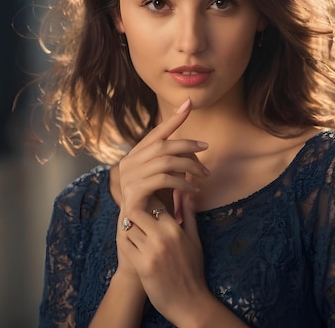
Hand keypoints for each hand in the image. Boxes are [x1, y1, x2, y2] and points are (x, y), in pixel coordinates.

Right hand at [117, 98, 209, 214]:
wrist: (142, 230)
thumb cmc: (156, 201)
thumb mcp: (166, 175)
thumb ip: (173, 158)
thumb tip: (192, 144)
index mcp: (135, 155)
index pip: (157, 132)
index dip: (173, 119)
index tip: (189, 103)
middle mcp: (129, 163)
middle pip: (163, 145)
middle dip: (187, 144)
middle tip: (206, 148)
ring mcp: (128, 178)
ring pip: (165, 161)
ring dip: (189, 166)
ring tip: (204, 175)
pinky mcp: (133, 193)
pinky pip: (163, 180)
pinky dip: (182, 182)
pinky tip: (193, 189)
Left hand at [122, 190, 210, 325]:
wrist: (189, 302)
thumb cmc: (192, 269)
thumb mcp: (194, 239)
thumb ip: (188, 213)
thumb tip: (186, 191)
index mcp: (175, 228)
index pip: (154, 203)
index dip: (147, 202)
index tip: (144, 205)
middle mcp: (162, 237)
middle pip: (136, 211)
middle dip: (133, 212)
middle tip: (134, 218)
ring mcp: (151, 251)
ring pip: (129, 227)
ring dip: (129, 228)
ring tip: (134, 233)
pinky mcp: (141, 266)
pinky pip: (125, 244)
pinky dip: (125, 242)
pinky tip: (132, 246)